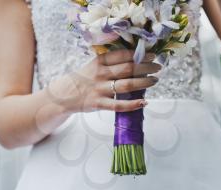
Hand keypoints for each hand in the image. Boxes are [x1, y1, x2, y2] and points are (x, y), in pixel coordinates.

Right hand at [46, 49, 160, 112]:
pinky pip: (118, 105)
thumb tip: (133, 62)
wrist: (62, 95)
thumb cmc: (82, 79)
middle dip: (146, 67)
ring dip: (143, 82)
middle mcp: (100, 73)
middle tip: (158, 67)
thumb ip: (109, 63)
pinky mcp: (98, 103)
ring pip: (126, 85)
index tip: (151, 54)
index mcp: (99, 62)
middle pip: (128, 68)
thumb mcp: (92, 66)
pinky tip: (144, 102)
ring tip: (154, 81)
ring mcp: (99, 89)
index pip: (122, 55)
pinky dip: (133, 104)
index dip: (139, 54)